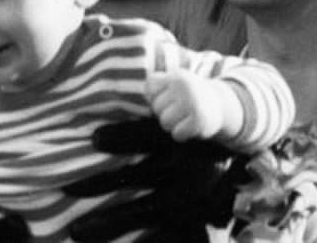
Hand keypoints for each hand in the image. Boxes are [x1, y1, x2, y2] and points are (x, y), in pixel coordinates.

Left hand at [62, 118, 250, 242]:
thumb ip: (157, 109)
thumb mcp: (188, 119)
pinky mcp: (193, 226)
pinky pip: (163, 239)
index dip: (122, 137)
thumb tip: (126, 89)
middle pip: (136, 177)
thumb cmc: (204, 138)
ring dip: (108, 223)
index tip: (94, 138)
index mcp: (183, 140)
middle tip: (67, 189)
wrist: (248, 170)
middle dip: (99, 183)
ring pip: (141, 213)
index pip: (149, 135)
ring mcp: (189, 204)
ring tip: (76, 232)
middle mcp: (186, 171)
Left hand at [146, 71, 236, 141]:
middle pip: (157, 107)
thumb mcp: (175, 84)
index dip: (156, 97)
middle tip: (181, 109)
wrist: (220, 105)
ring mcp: (192, 102)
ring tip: (186, 117)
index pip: (150, 88)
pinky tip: (192, 126)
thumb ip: (158, 88)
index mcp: (177, 76)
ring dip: (173, 125)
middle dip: (166, 112)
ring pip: (165, 122)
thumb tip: (147, 98)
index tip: (169, 97)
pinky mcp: (200, 120)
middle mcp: (184, 86)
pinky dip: (182, 134)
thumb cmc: (189, 96)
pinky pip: (177, 134)